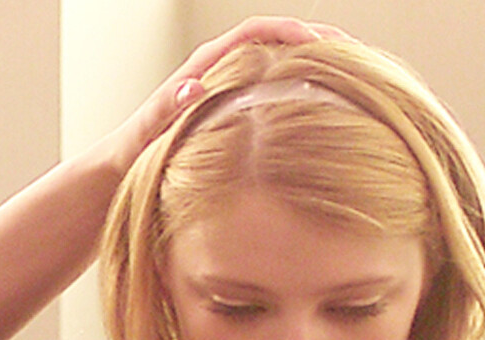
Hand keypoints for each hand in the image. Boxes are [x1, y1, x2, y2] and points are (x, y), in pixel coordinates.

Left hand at [97, 16, 350, 169]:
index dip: (290, 30)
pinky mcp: (241, 106)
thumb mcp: (149, 128)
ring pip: (285, 62)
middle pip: (280, 39)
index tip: (319, 43)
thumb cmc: (136, 147)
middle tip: (357, 54)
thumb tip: (193, 87)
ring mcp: (235, 85)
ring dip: (320, 64)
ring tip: (358, 75)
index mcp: (207, 63)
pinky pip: (281, 87)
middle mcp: (224, 67)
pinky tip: (334, 106)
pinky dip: (309, 89)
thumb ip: (168, 106)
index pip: (256, 32)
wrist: (125, 163)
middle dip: (319, 41)